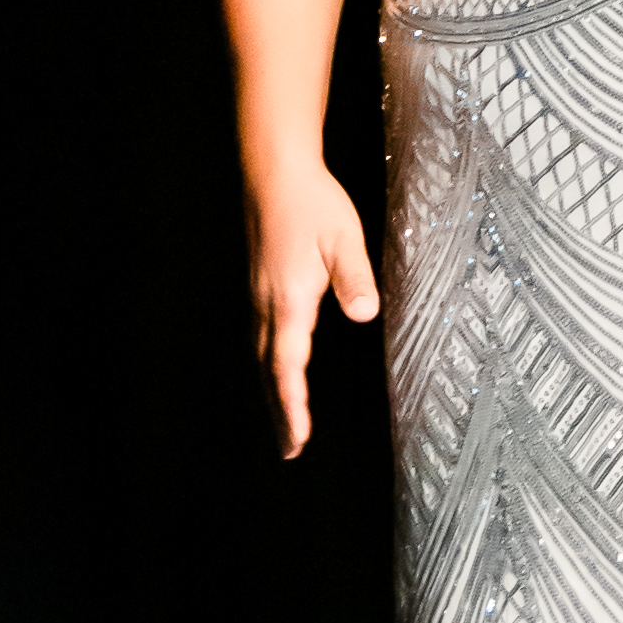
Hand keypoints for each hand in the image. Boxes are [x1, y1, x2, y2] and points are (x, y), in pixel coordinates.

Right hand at [246, 150, 377, 458]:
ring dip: (271, 392)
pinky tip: (276, 369)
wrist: (274, 171)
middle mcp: (267, 305)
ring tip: (284, 422)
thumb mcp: (344, 238)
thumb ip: (354, 277)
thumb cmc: (311, 203)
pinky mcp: (260, 285)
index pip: (286, 368)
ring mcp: (259, 295)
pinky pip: (260, 338)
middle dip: (278, 412)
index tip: (297, 440)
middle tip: (289, 450)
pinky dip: (268, 365)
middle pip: (266, 372)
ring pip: (260, 356)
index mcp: (288, 301)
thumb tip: (362, 314)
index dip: (291, 407)